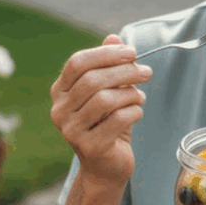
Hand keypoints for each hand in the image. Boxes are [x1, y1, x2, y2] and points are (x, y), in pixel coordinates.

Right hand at [50, 33, 152, 185]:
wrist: (106, 167)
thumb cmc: (107, 124)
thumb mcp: (108, 91)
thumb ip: (108, 65)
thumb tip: (113, 37)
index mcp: (60, 91)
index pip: (77, 62)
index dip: (106, 53)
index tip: (132, 52)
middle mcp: (59, 110)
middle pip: (93, 80)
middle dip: (125, 71)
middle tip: (146, 72)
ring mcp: (71, 130)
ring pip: (106, 100)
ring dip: (131, 93)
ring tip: (141, 96)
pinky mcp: (90, 147)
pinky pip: (118, 120)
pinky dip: (134, 111)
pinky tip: (137, 112)